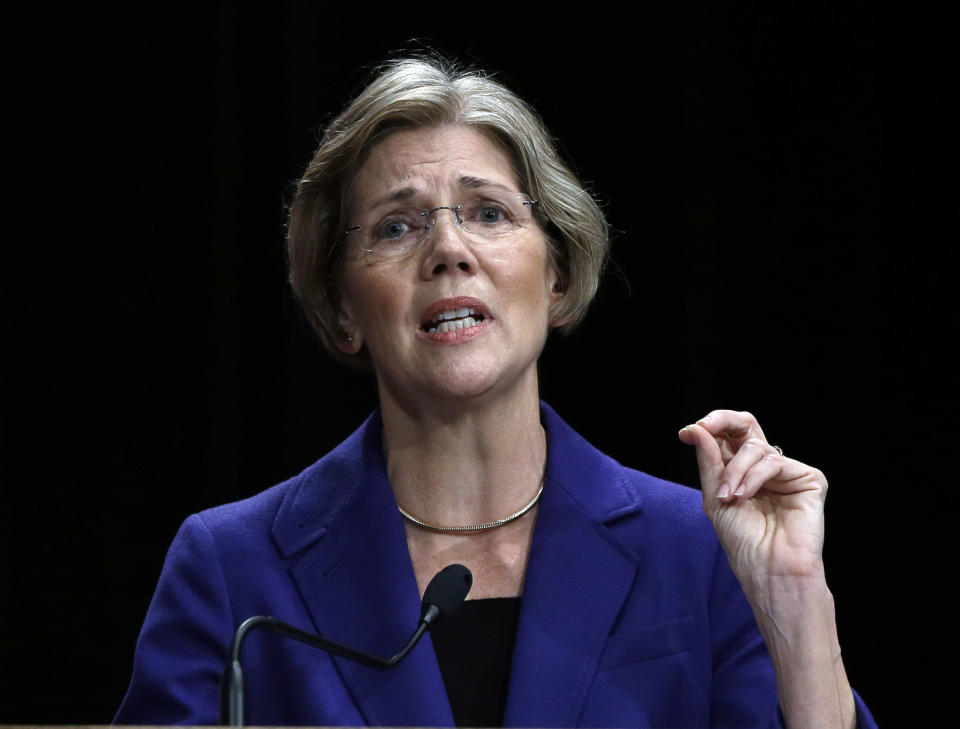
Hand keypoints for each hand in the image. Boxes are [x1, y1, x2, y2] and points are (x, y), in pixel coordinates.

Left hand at [679, 410, 827, 590]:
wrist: (768, 568)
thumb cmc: (743, 540)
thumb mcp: (714, 496)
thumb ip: (708, 461)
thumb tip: (695, 427)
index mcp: (743, 471)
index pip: (730, 436)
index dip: (712, 426)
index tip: (688, 431)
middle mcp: (765, 468)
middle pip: (747, 425)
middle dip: (722, 421)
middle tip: (704, 427)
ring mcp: (788, 472)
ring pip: (755, 447)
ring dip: (734, 470)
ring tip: (729, 497)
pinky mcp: (809, 479)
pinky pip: (774, 461)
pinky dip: (753, 477)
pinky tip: (745, 496)